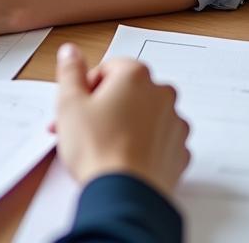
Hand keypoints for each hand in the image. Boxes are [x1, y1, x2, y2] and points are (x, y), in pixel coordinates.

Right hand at [55, 43, 189, 197]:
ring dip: (126, 124)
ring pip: (145, 115)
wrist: (124, 197)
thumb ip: (70, 71)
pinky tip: (124, 159)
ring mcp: (174, 124)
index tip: (78, 108)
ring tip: (103, 147)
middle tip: (86, 128)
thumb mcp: (69, 103)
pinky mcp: (179, 152)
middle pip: (128, 91)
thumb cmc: (98, 149)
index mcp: (135, 75)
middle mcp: (161, 94)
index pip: (108, 69)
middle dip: (106, 106)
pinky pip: (159, 140)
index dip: (88, 88)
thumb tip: (71, 52)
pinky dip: (144, 146)